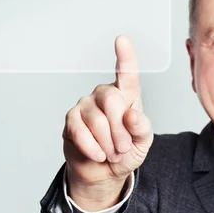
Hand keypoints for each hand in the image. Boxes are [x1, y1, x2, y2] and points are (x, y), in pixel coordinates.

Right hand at [62, 35, 153, 205]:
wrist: (104, 172)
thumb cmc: (126, 152)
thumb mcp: (142, 142)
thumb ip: (141, 128)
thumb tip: (130, 115)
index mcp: (127, 96)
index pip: (127, 74)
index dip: (125, 56)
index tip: (122, 40)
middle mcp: (105, 95)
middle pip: (112, 101)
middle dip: (120, 130)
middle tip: (123, 148)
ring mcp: (86, 105)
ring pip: (97, 120)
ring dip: (108, 143)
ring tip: (112, 154)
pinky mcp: (71, 120)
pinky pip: (80, 131)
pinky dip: (92, 147)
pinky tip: (98, 155)